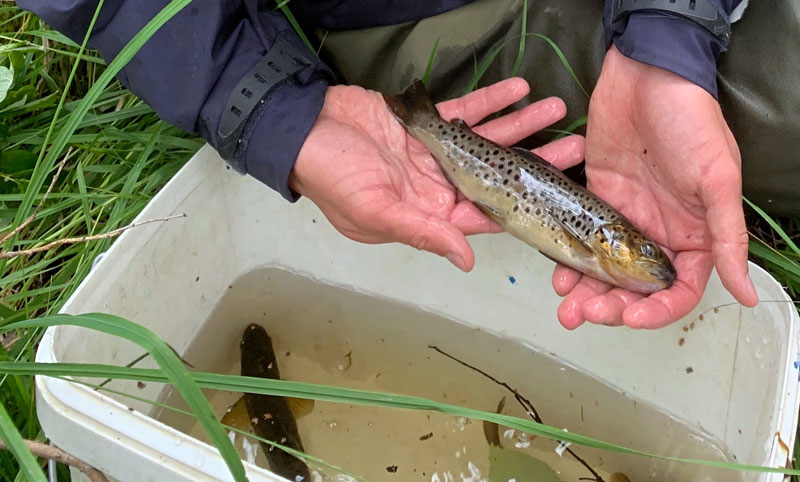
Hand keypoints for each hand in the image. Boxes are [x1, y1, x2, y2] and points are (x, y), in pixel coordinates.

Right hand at [290, 79, 584, 270]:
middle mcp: (438, 186)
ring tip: (555, 109)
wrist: (300, 130)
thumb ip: (424, 233)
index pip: (486, 216)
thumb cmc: (330, 176)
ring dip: (521, 125)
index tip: (562, 198)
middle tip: (575, 147)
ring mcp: (435, 153)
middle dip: (537, 161)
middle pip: (499, 176)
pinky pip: (465, 112)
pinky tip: (518, 90)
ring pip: (488, 140)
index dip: (525, 207)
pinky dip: (491, 101)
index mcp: (428, 214)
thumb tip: (466, 262)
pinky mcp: (426, 123)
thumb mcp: (375, 212)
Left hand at [553, 45, 757, 329]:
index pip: (679, 290)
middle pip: (635, 287)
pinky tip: (558, 273)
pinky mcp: (595, 201)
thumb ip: (725, 238)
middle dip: (611, 307)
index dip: (657, 310)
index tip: (630, 317)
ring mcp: (623, 219)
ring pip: (603, 270)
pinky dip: (569, 261)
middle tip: (586, 314)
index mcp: (694, 234)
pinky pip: (580, 241)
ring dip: (585, 292)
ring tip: (565, 305)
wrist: (647, 75)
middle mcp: (658, 233)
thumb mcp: (717, 179)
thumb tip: (745, 293)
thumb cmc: (690, 120)